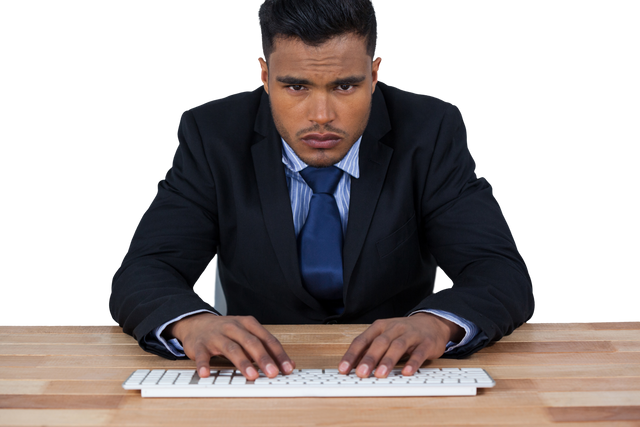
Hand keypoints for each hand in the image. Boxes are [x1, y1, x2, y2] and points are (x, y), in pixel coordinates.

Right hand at [165, 312, 294, 380]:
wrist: (197, 324)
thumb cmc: (226, 332)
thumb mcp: (247, 334)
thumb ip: (265, 348)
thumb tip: (288, 364)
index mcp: (247, 324)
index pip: (267, 339)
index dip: (278, 354)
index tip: (287, 368)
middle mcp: (233, 327)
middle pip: (251, 342)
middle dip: (263, 358)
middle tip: (272, 373)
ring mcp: (216, 336)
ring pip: (231, 348)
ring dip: (242, 362)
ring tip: (251, 376)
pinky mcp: (200, 345)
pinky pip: (202, 355)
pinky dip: (204, 364)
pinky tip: (206, 374)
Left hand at [337, 313, 458, 377]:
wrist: (431, 323)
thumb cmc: (403, 332)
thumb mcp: (385, 336)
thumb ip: (370, 349)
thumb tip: (353, 367)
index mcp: (380, 327)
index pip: (362, 340)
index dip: (352, 355)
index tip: (343, 369)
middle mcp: (394, 328)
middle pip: (379, 343)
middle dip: (369, 358)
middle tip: (361, 373)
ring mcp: (410, 335)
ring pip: (397, 346)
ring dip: (388, 361)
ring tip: (380, 374)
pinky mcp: (426, 343)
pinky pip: (418, 353)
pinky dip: (412, 363)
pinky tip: (407, 372)